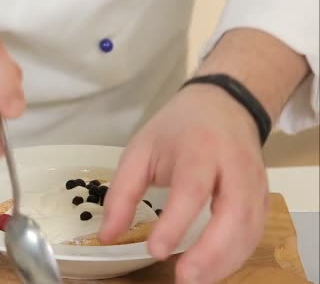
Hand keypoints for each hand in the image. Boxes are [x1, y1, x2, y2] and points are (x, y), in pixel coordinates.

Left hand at [99, 84, 268, 282]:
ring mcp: (254, 182)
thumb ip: (122, 193)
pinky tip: (213, 269)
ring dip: (225, 260)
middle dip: (211, 251)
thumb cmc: (177, 129)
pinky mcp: (263, 196)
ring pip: (250, 227)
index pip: (191, 188)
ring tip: (195, 280)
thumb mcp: (140, 150)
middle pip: (233, 211)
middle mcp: (233, 166)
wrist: (224, 105)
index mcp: (198, 149)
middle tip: (184, 277)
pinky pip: (255, 231)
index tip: (156, 250)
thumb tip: (107, 236)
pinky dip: (237, 255)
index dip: (176, 222)